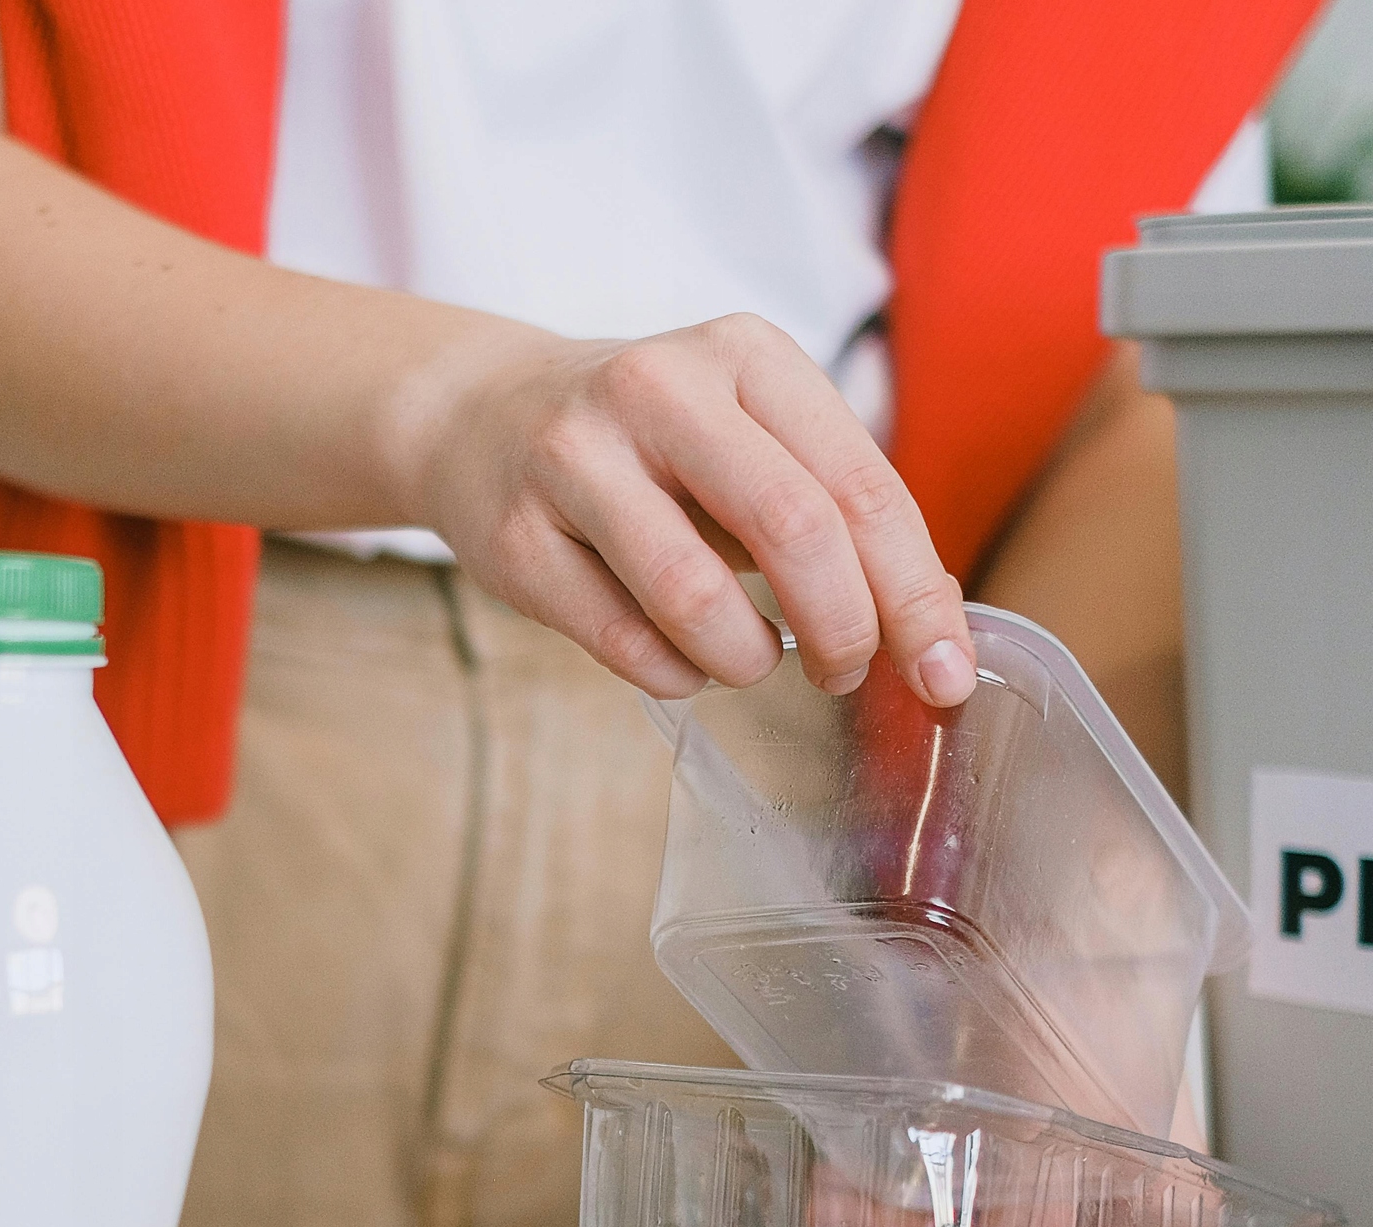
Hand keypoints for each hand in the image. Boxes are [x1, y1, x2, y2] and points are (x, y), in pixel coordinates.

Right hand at [412, 314, 976, 704]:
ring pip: (694, 594)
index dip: (913, 594)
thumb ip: (833, 511)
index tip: (942, 673)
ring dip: (746, 657)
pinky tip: (681, 659)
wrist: (480, 416)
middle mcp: (661, 389)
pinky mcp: (517, 537)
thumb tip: (932, 624)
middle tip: (844, 674)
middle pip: (793, 528)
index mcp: (746, 355)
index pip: (862, 486)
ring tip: (751, 661)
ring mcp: (576, 459)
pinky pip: (621, 641)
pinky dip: (673, 673)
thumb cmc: (648, 444)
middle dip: (843, 629)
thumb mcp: (747, 436)